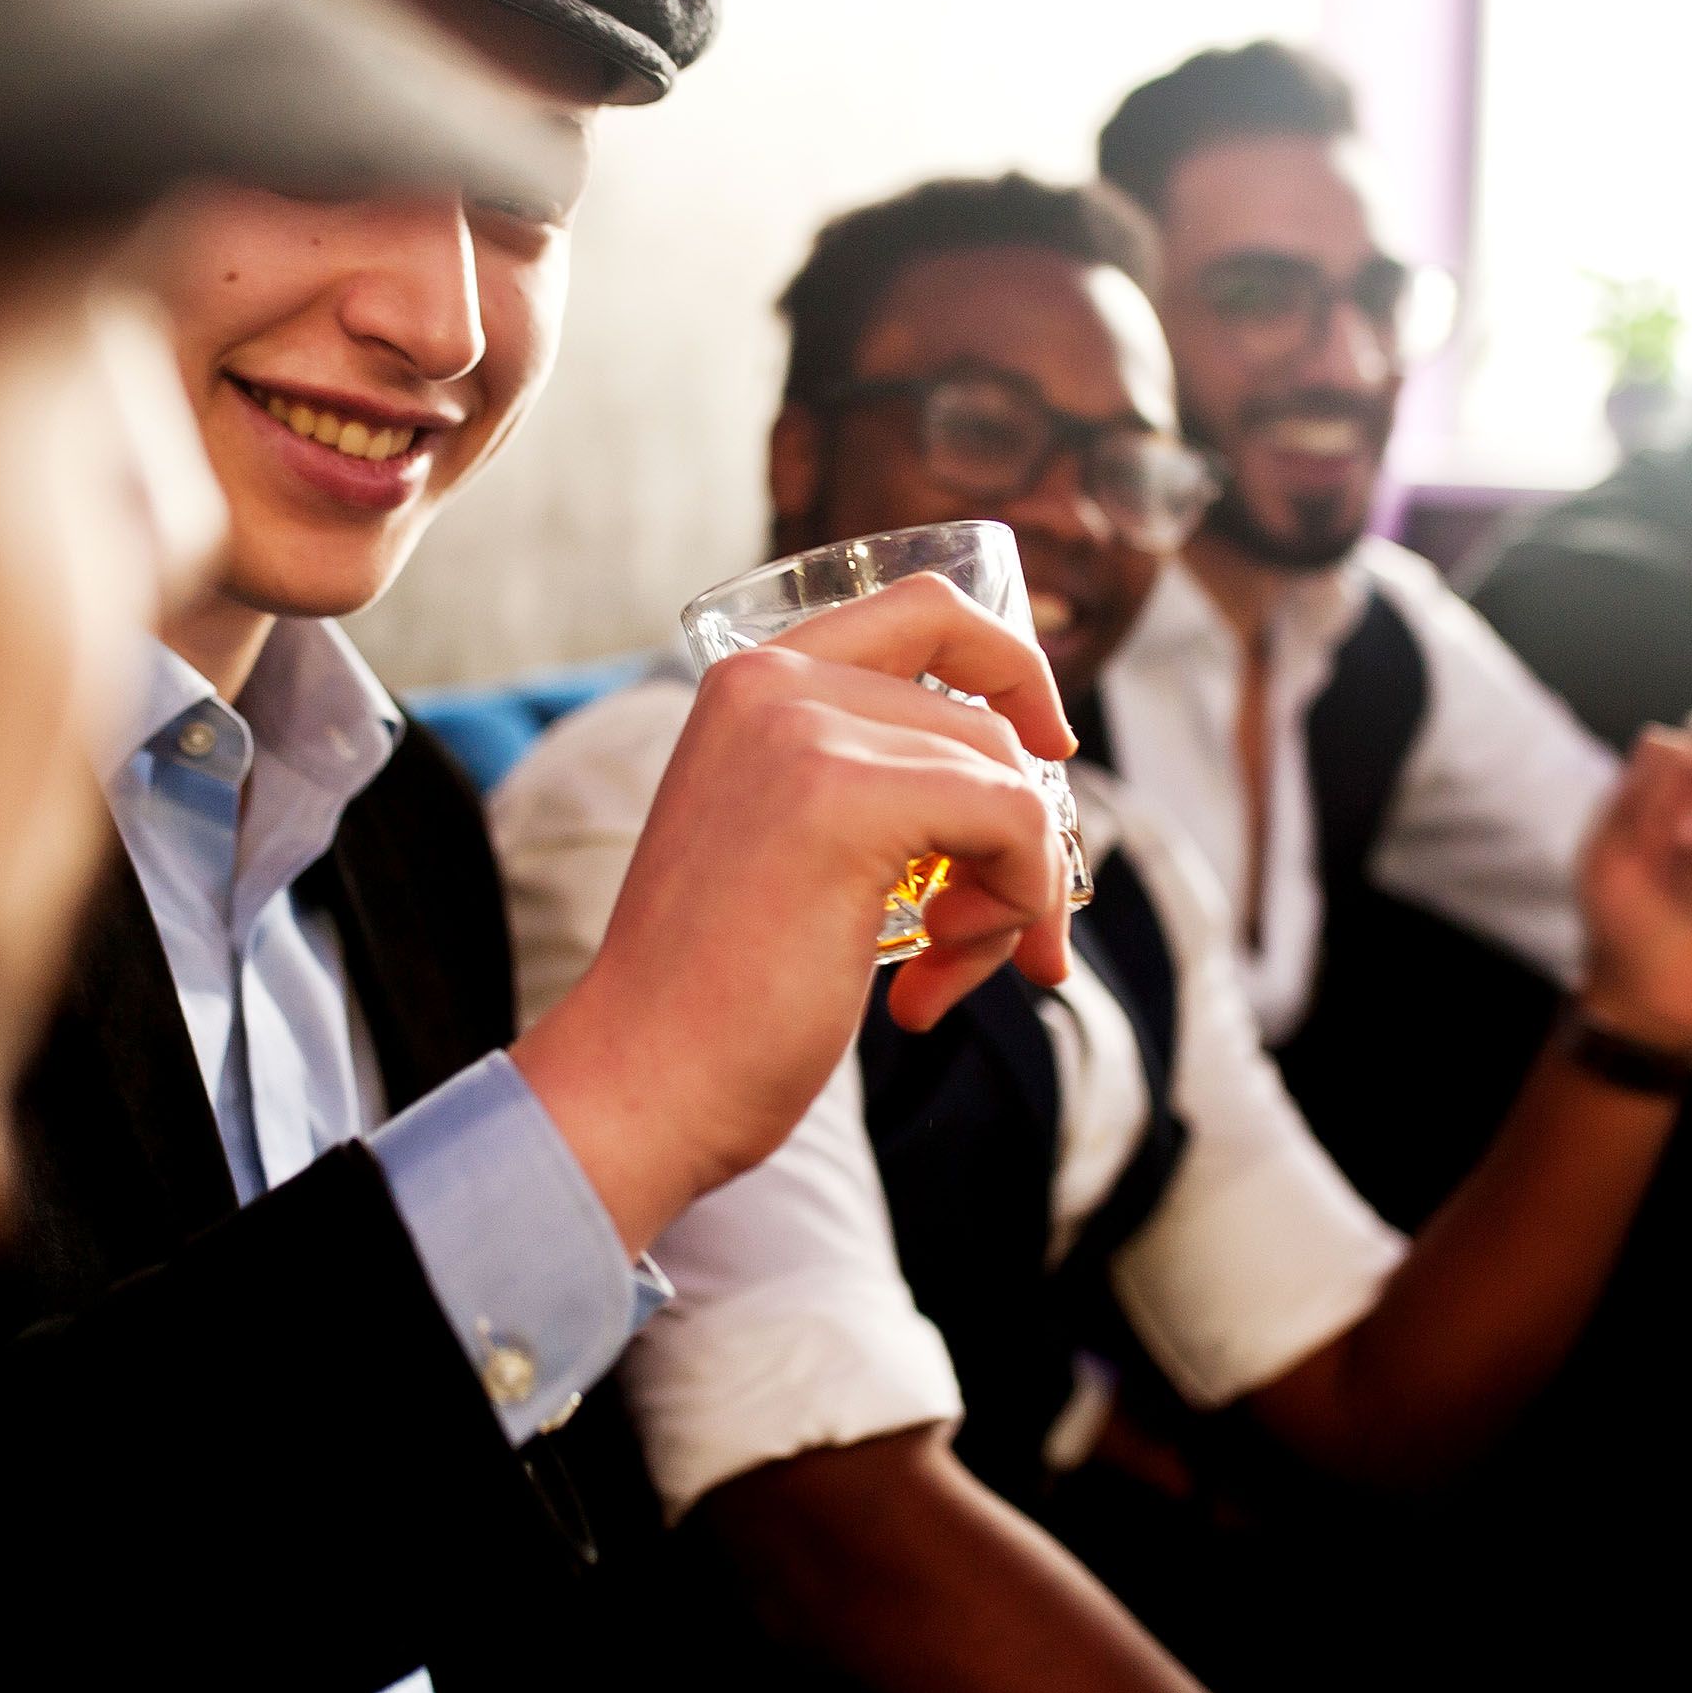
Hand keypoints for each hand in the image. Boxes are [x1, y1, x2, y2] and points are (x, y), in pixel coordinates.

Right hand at [511, 573, 1075, 1253]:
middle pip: (983, 722)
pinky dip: (1018, 902)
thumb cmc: (716, 994)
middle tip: (978, 945)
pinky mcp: (847, 797)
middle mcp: (773, 681)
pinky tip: (929, 985)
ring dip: (1011, 892)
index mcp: (751, 681)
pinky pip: (1014, 819)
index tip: (1050, 749)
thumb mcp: (784, 843)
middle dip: (1013, 842)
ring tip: (939, 976)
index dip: (1011, 666)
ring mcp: (806, 731)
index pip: (927, 609)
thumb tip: (1032, 779)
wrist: (641, 1082)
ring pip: (1007, 776)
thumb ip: (864, 782)